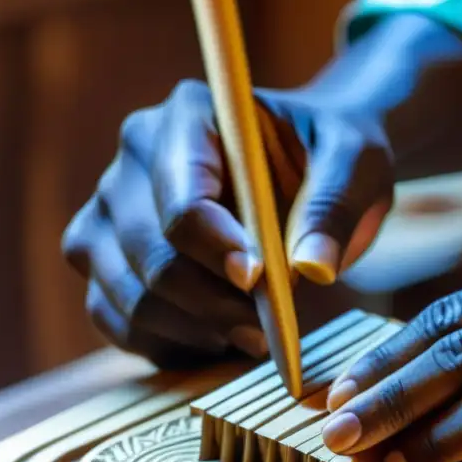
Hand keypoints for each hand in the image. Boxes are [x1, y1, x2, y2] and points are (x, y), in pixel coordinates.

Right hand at [62, 80, 392, 367]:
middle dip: (210, 303)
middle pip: (149, 254)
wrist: (312, 171)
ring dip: (192, 330)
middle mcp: (135, 159)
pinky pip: (115, 320)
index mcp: (189, 117)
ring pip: (127, 295)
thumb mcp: (356, 164)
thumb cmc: (332, 158)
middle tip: (265, 330)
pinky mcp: (106, 261)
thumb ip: (335, 207)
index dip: (216, 250)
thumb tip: (313, 269)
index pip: (181, 200)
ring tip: (251, 334)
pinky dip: (167, 344)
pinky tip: (217, 341)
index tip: (259, 280)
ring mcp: (111, 212)